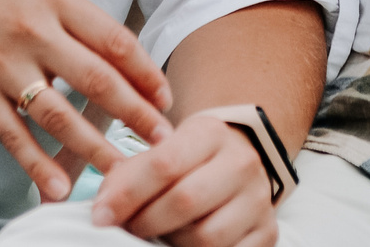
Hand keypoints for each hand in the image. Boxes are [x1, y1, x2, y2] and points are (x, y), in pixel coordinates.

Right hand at [0, 0, 174, 202]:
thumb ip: (76, 23)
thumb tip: (121, 63)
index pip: (114, 40)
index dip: (146, 73)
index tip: (166, 98)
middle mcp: (33, 31)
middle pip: (96, 79)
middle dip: (135, 115)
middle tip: (162, 141)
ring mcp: (3, 64)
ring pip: (59, 114)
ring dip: (94, 148)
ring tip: (122, 174)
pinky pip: (13, 135)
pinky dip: (37, 164)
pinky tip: (58, 186)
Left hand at [89, 112, 279, 246]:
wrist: (237, 163)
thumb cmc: (189, 161)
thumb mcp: (162, 151)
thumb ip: (129, 175)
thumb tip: (102, 212)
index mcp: (210, 134)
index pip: (164, 164)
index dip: (126, 195)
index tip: (100, 217)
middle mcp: (242, 162)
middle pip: (185, 201)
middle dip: (146, 222)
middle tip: (129, 229)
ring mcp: (259, 199)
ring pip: (207, 237)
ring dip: (172, 243)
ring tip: (159, 235)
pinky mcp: (269, 232)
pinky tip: (183, 246)